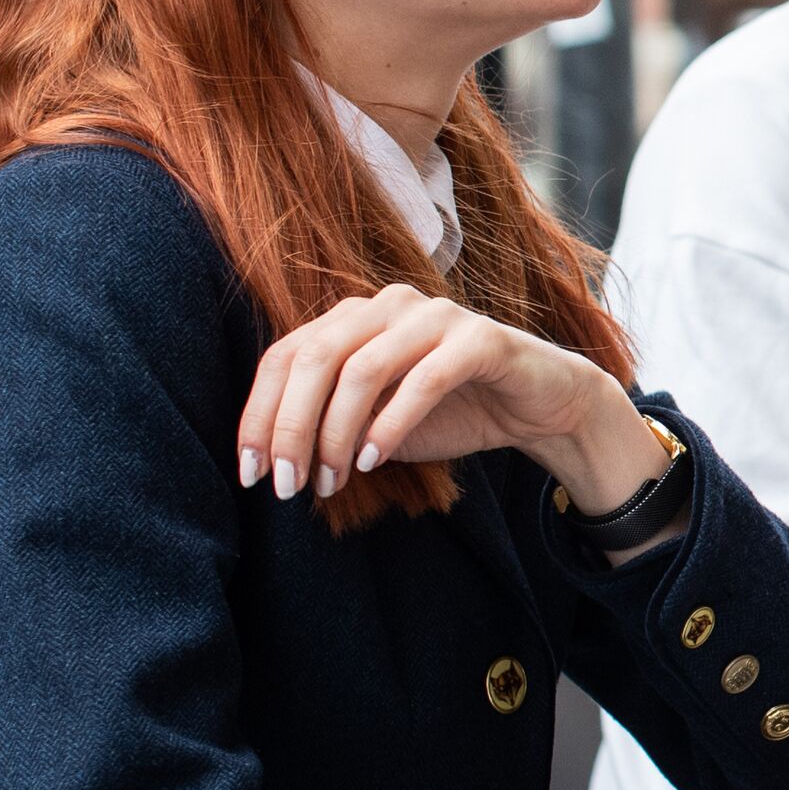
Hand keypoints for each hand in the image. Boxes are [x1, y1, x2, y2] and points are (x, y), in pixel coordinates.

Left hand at [236, 283, 661, 512]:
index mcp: (354, 316)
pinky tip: (373, 461)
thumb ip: (331, 424)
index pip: (284, 356)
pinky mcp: (480, 339)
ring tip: (329, 482)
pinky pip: (423, 379)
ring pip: (361, 368)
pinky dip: (391, 425)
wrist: (538, 405)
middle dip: (290, 428)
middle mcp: (388, 304)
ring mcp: (436, 316)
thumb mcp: (375, 422)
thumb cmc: (451, 410)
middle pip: (314, 358)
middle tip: (285, 484)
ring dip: (335, 433)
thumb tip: (276, 458)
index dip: (258, 415)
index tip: (250, 472)